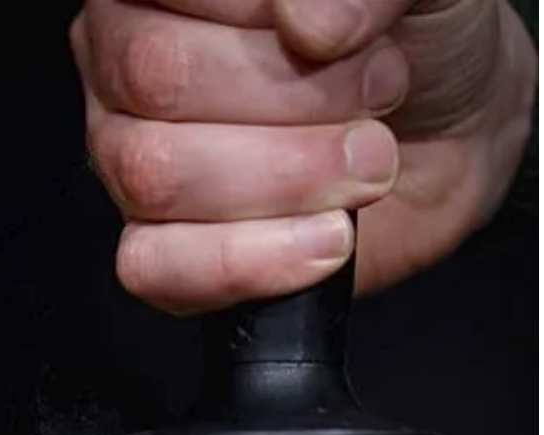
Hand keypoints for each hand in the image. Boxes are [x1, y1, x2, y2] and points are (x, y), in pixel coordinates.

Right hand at [71, 0, 536, 312]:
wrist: (450, 135)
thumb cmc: (414, 42)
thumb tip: (308, 24)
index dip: (263, 17)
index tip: (339, 33)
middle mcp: (126, 63)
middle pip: (157, 78)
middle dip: (292, 96)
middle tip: (375, 93)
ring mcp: (127, 162)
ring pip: (155, 175)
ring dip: (286, 177)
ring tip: (365, 165)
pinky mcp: (152, 253)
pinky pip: (153, 267)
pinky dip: (249, 261)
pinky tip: (323, 238)